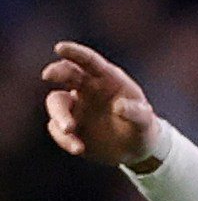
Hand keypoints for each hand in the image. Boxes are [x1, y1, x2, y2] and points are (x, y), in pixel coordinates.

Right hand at [41, 43, 157, 166]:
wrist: (137, 151)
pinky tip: (78, 149)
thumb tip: (119, 106)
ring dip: (59, 114)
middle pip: (66, 74)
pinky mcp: (69, 127)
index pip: (89, 61)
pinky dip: (64, 138)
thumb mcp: (145, 122)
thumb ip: (137, 113)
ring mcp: (76, 107)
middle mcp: (87, 89)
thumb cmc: (142, 128)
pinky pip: (58, 129)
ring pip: (56, 103)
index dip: (74, 52)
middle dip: (56, 72)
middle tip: (48, 75)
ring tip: (69, 129)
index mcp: (107, 79)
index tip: (60, 48)